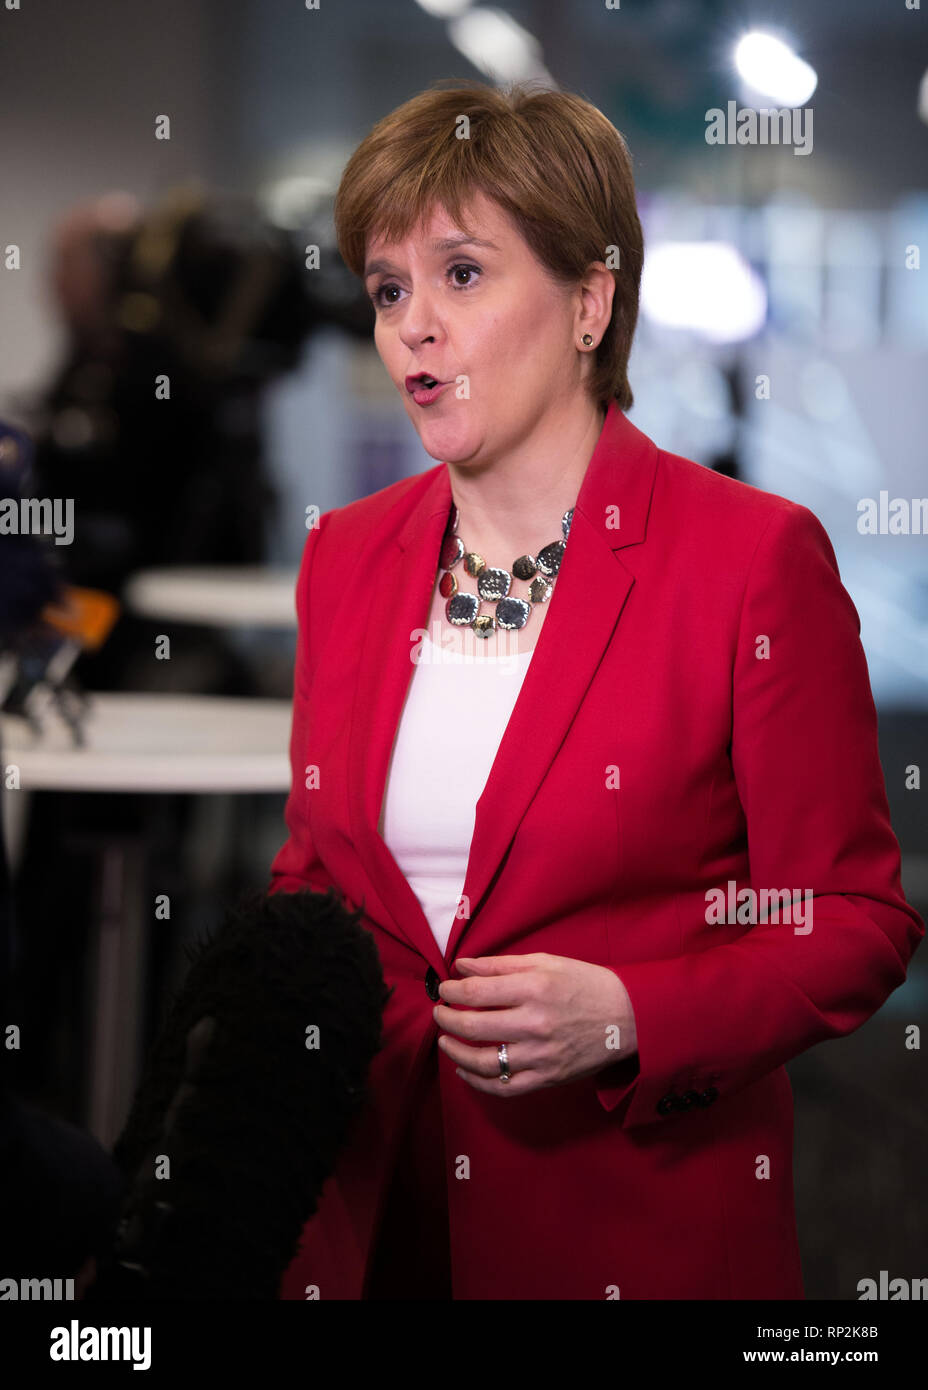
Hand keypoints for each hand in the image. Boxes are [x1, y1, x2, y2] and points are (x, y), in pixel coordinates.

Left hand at [433, 952, 637, 1096]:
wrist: (628, 1017)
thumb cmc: (585, 983)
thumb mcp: (545, 962)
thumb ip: (500, 965)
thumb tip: (461, 966)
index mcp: (534, 988)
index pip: (476, 993)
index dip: (451, 992)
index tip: (444, 990)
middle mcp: (535, 1023)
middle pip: (473, 1027)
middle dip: (446, 1020)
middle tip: (439, 1013)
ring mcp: (541, 1055)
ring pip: (483, 1062)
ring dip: (455, 1052)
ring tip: (445, 1043)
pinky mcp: (548, 1078)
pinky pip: (504, 1087)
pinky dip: (478, 1082)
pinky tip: (465, 1071)